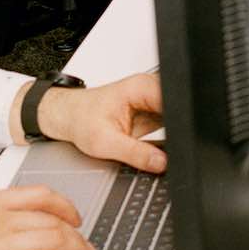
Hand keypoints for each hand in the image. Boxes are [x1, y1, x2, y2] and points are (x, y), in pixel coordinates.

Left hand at [34, 73, 164, 174]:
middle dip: (175, 128)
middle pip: (177, 106)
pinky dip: (164, 134)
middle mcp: (149, 88)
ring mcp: (152, 98)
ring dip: (169, 131)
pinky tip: (149, 140)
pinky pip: (167, 121)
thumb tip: (161, 162)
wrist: (69, 117)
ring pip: (175, 114)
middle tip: (160, 147)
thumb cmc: (80, 120)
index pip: (173, 100)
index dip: (179, 121)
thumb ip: (136, 154)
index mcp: (140, 87)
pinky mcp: (152, 109)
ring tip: (146, 141)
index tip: (176, 142)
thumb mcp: (104, 143)